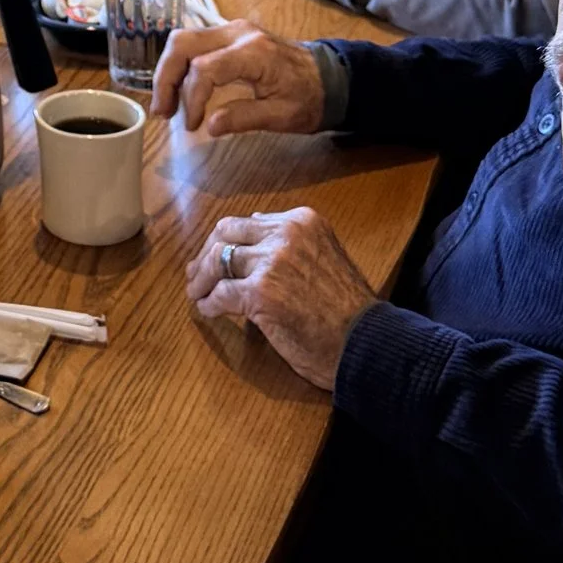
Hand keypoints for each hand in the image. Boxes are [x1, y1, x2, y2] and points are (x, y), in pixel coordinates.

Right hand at [154, 21, 323, 136]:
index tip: (192, 125)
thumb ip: (245, 118)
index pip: (204, 69)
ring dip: (169, 70)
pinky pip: (195, 43)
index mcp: (253, 53)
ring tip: (167, 103)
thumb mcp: (283, 116)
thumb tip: (210, 126)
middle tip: (162, 111)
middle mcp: (237, 33)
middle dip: (165, 78)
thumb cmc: (310, 98)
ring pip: (184, 39)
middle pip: (183, 44)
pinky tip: (180, 90)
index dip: (191, 99)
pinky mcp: (231, 34)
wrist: (331, 76)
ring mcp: (232, 29)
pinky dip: (180, 64)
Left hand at [187, 206, 378, 387]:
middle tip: (196, 273)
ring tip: (196, 293)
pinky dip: (208, 303)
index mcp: (302, 221)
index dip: (226, 240)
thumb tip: (255, 226)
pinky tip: (208, 311)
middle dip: (206, 253)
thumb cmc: (348, 309)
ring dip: (201, 278)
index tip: (215, 255)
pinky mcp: (260, 293)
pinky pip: (220, 293)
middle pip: (226, 232)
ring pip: (218, 259)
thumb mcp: (325, 256)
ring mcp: (271, 261)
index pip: (249, 222)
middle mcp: (286, 233)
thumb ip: (294, 243)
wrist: (365, 342)